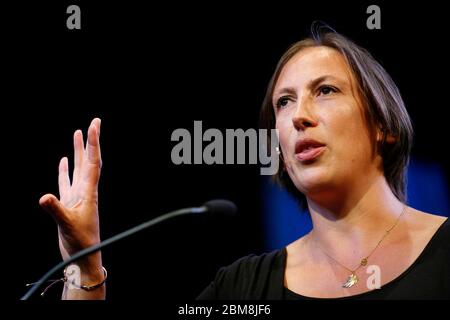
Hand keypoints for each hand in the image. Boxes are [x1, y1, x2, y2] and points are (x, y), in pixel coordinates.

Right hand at [39, 118, 101, 261]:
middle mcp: (85, 190)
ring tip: (77, 135)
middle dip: (90, 141)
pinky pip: (67, 182)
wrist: (83, 257)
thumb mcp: (67, 224)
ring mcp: (77, 196)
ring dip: (78, 152)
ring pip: (78, 168)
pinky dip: (65, 171)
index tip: (95, 124)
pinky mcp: (69, 204)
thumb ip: (56, 210)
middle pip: (88, 160)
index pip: (92, 161)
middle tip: (93, 123)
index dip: (94, 142)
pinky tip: (64, 162)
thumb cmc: (81, 242)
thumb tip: (44, 197)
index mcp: (89, 191)